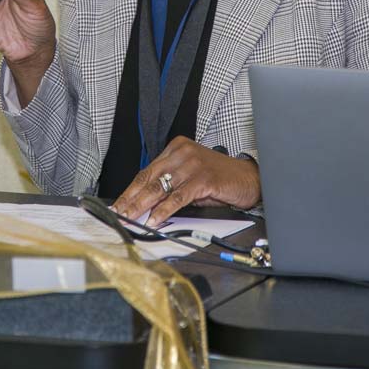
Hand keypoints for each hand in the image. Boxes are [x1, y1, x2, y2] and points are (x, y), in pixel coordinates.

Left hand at [110, 137, 260, 227]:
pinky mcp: (202, 179)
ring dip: (142, 206)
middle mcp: (182, 153)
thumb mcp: (191, 178)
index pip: (147, 171)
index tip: (118, 204)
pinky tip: (155, 219)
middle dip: (131, 199)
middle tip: (118, 213)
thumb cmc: (220, 178)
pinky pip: (177, 197)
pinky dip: (163, 211)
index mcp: (176, 148)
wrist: (249, 178)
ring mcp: (192, 164)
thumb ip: (170, 186)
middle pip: (149, 178)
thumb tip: (146, 205)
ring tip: (131, 218)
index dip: (131, 190)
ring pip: (160, 188)